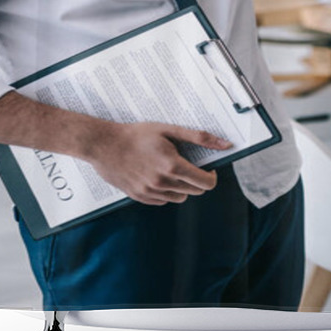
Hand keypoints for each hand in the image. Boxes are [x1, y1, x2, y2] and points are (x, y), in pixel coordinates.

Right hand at [86, 121, 231, 205]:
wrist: (104, 145)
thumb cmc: (137, 134)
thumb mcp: (169, 130)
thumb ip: (199, 138)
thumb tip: (226, 144)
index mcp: (173, 166)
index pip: (206, 183)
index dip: (212, 176)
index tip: (209, 167)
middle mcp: (162, 183)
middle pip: (195, 191)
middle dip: (197, 179)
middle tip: (188, 164)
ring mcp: (150, 192)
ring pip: (180, 197)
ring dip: (182, 186)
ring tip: (171, 169)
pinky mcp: (139, 197)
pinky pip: (163, 201)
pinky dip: (167, 191)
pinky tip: (158, 175)